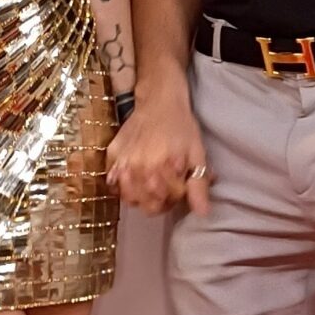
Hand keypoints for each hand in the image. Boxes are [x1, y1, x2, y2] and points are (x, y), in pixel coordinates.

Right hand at [106, 85, 209, 216]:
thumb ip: (198, 185)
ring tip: (151, 183)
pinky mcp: (111, 155)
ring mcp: (121, 163)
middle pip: (146, 205)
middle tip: (167, 186)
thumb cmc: (181, 127)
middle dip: (159, 200)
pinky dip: (123, 186)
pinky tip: (135, 177)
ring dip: (141, 196)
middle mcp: (138, 168)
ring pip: (128, 198)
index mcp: (160, 169)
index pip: (165, 203)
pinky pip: (113, 184)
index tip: (180, 186)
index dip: (175, 199)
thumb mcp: (197, 155)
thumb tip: (203, 213)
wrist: (159, 100)